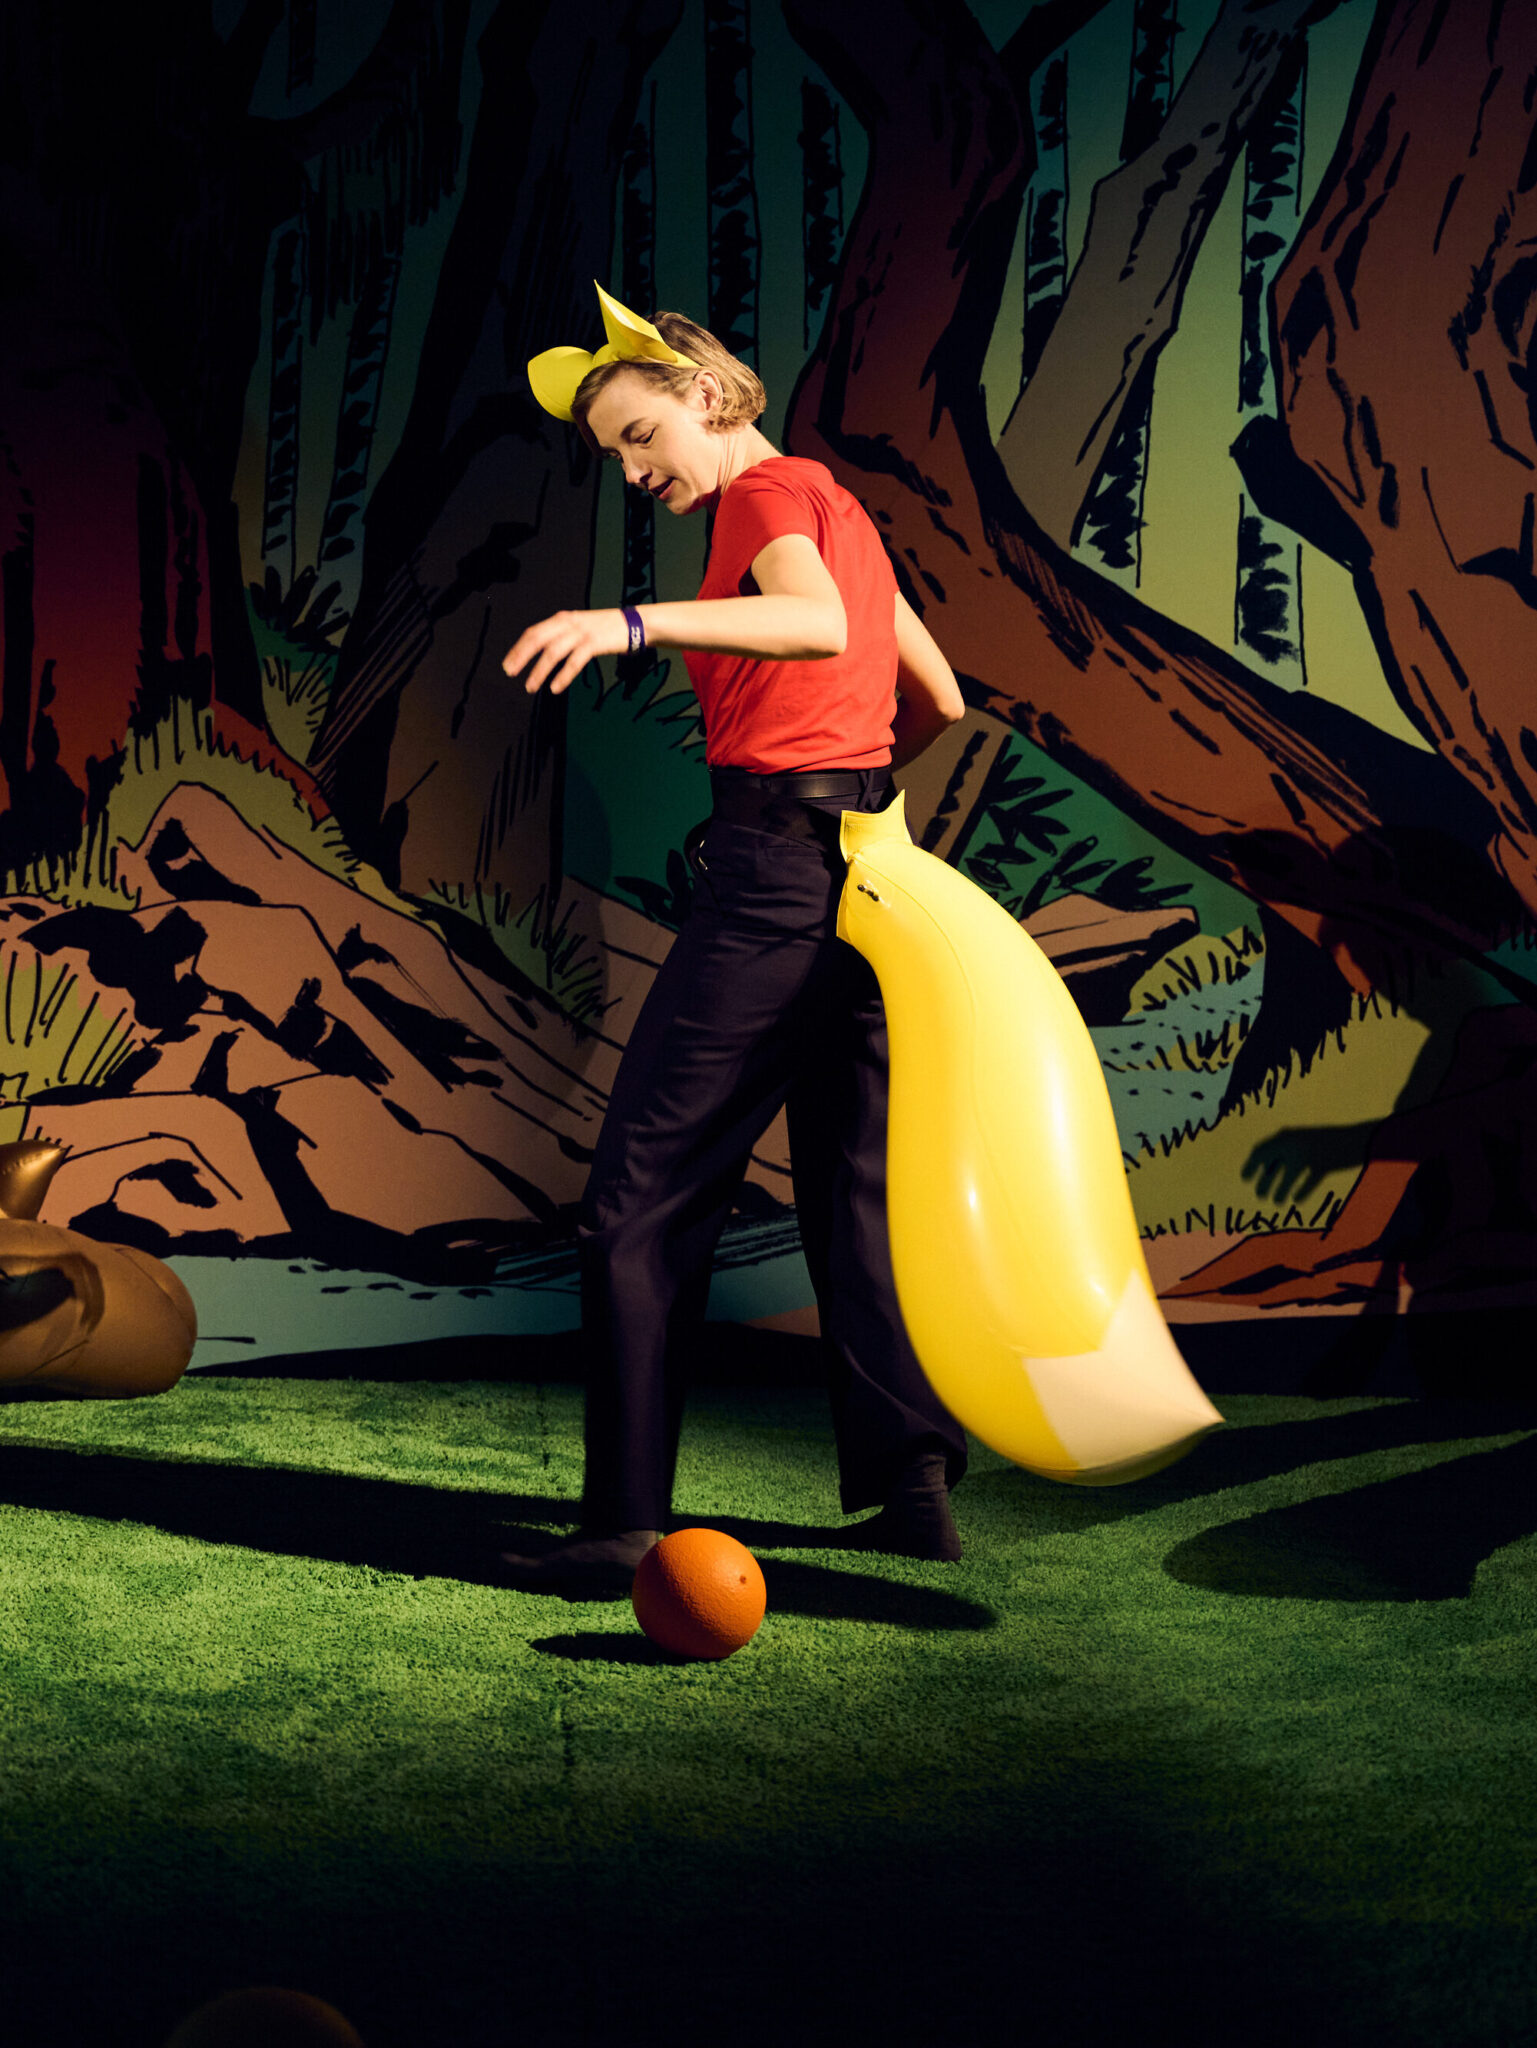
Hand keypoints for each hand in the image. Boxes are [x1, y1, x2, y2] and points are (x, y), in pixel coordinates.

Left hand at [501, 608, 630, 694]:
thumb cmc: (608, 629)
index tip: (507, 664)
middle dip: (521, 657)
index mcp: (563, 619)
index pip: (533, 632)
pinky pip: (574, 662)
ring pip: (553, 652)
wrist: (636, 624)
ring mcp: (582, 632)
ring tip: (530, 686)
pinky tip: (554, 688)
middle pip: (537, 639)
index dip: (518, 648)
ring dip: (539, 671)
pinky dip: (562, 676)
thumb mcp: (581, 627)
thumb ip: (563, 635)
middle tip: (510, 673)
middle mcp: (569, 623)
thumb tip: (544, 651)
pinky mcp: (594, 643)